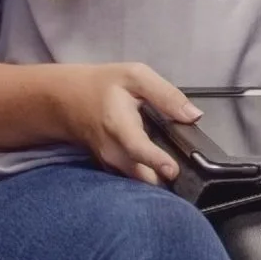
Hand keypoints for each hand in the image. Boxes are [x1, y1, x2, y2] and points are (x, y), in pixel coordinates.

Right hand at [48, 62, 200, 185]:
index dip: (156, 161)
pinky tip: (163, 168)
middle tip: (189, 171)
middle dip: (165, 179)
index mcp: (119, 125)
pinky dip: (149, 177)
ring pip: (138, 183)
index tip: (173, 170)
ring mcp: (109, 164)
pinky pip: (133, 180)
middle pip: (141, 177)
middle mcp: (112, 151)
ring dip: (159, 180)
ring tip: (180, 171)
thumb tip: (194, 115)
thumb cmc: (102, 86)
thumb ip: (166, 95)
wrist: (66, 100)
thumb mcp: (135, 76)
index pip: (137, 149)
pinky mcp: (111, 168)